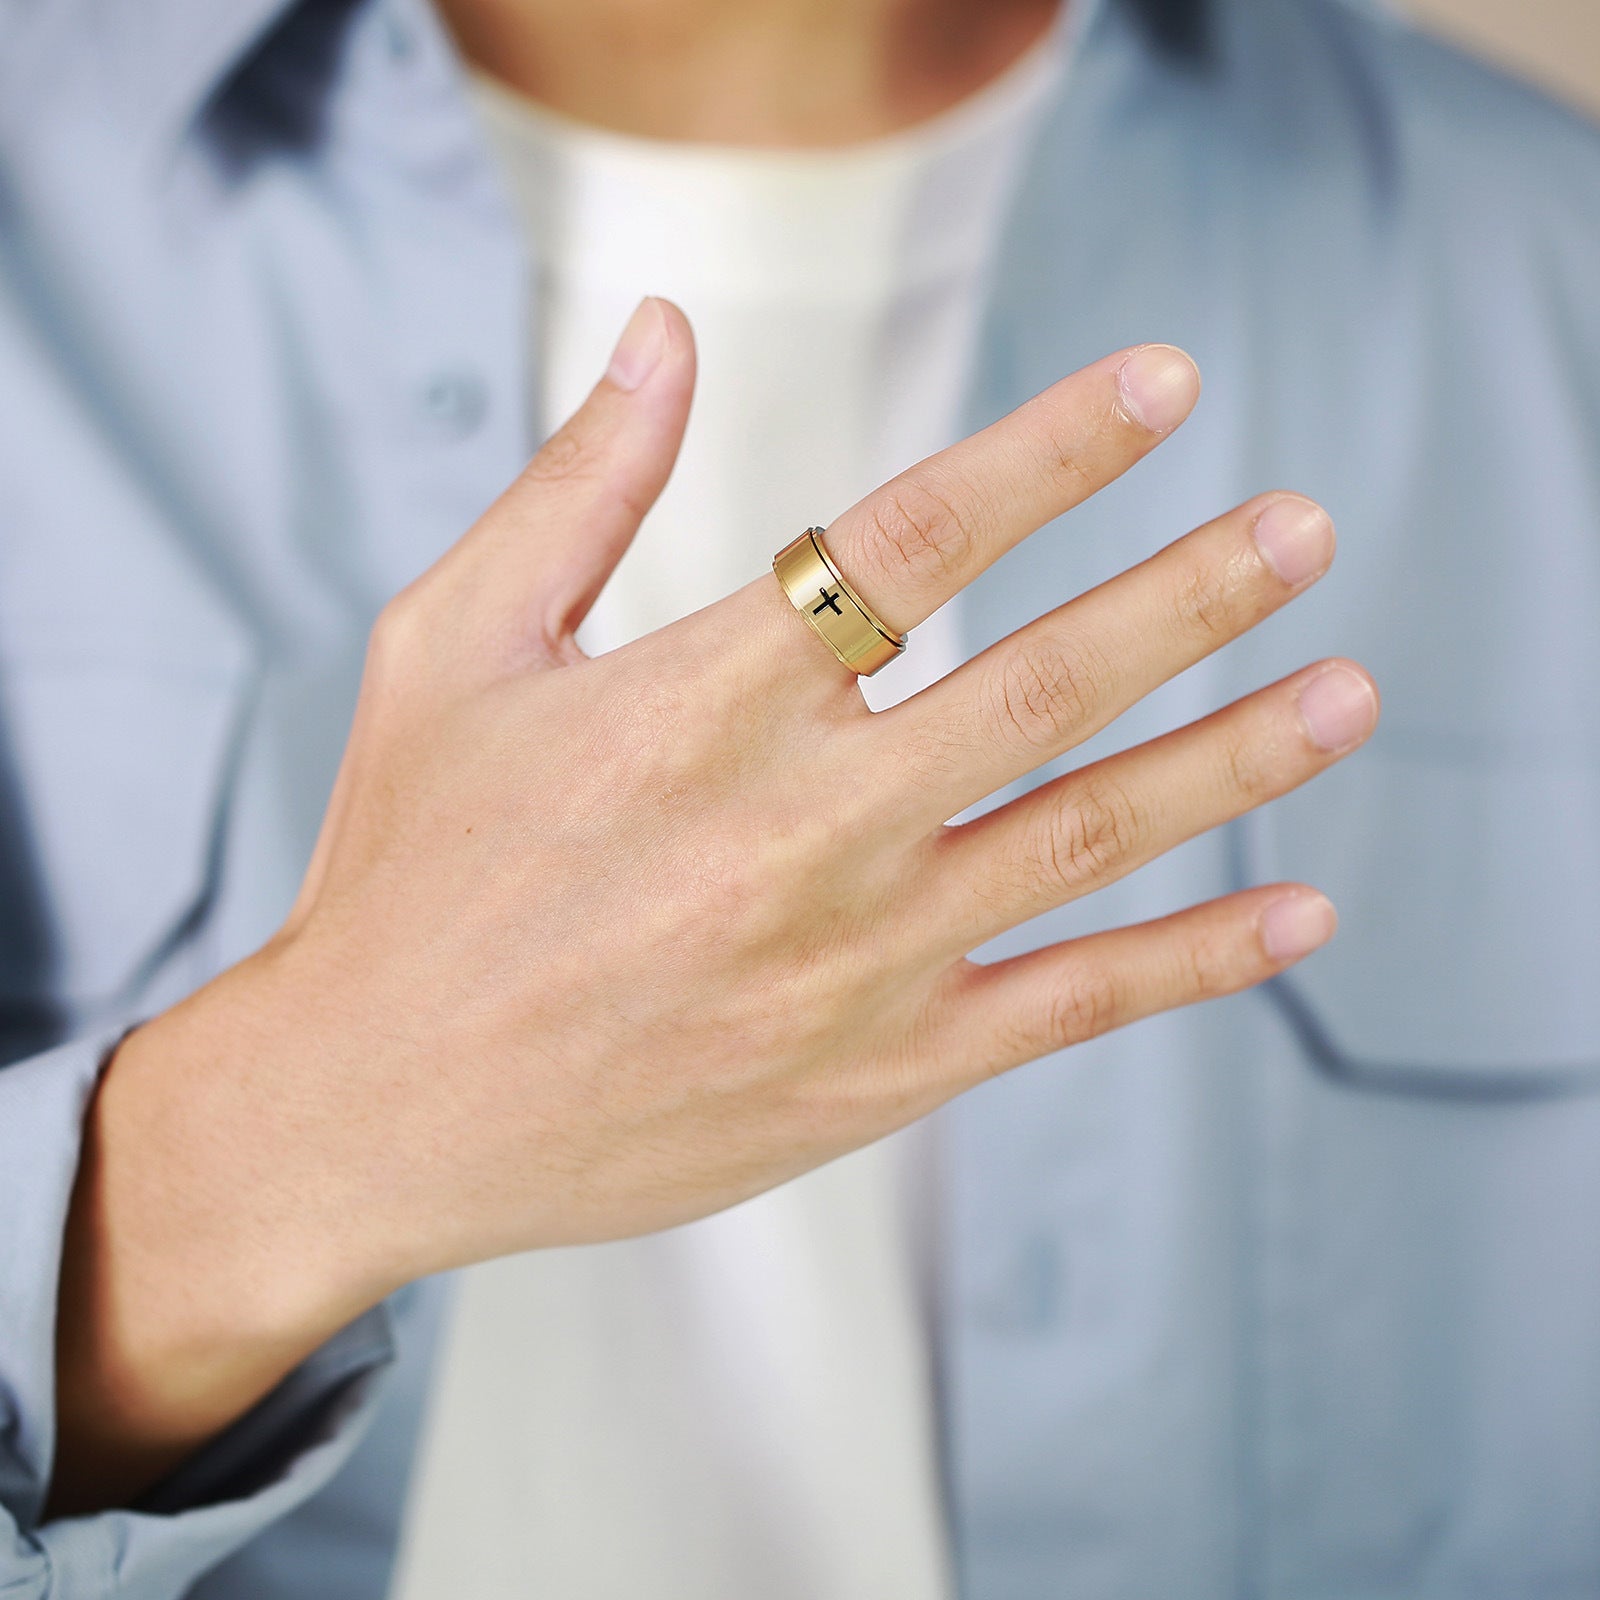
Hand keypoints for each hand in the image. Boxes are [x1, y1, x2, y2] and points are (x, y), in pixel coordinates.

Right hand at [54, 298, 1375, 1507]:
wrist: (377, 1107)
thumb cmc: (406, 868)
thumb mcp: (450, 648)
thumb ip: (574, 486)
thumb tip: (659, 331)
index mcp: (698, 704)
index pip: (914, 539)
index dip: (1052, 452)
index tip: (1163, 389)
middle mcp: (800, 827)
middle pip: (1044, 680)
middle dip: (1191, 593)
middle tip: (1303, 531)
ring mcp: (856, 961)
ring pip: (1088, 838)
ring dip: (1233, 759)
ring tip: (1346, 693)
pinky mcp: (878, 1072)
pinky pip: (1070, 1005)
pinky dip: (1195, 960)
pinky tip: (1296, 914)